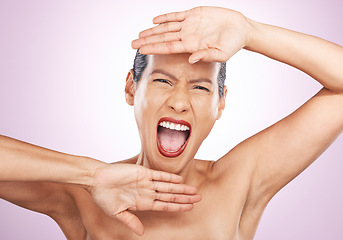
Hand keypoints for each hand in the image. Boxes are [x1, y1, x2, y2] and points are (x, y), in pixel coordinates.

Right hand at [88, 163, 200, 235]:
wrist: (95, 180)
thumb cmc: (103, 196)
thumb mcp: (117, 213)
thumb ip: (130, 221)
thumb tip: (141, 232)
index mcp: (142, 203)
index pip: (165, 205)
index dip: (178, 207)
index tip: (190, 208)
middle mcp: (147, 192)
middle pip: (170, 195)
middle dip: (185, 197)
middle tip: (199, 198)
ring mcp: (146, 182)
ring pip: (168, 186)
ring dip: (181, 188)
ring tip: (194, 190)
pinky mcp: (142, 172)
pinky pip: (158, 175)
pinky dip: (169, 177)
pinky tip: (179, 179)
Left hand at [132, 6, 249, 62]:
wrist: (241, 30)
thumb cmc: (233, 44)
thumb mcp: (221, 53)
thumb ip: (206, 55)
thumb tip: (191, 59)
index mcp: (191, 46)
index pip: (168, 47)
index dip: (154, 48)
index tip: (141, 50)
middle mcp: (187, 36)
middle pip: (163, 37)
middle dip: (148, 40)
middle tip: (132, 44)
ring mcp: (189, 25)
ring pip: (166, 27)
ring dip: (153, 30)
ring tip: (140, 34)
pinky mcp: (194, 14)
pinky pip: (177, 15)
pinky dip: (165, 17)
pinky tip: (155, 20)